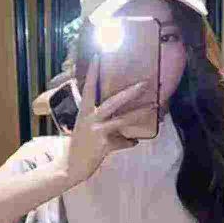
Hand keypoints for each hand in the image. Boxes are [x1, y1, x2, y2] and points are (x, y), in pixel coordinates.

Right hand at [62, 54, 156, 185]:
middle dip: (130, 92)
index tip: (98, 55)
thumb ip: (104, 126)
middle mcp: (90, 119)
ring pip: (122, 120)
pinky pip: (123, 142)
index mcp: (84, 112)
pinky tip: (134, 142)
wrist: (70, 167)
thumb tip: (124, 129)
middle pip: (113, 102)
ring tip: (153, 106)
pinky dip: (129, 142)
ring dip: (139, 113)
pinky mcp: (104, 145)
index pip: (88, 88)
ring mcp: (97, 131)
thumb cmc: (80, 147)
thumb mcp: (88, 131)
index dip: (93, 72)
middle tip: (144, 83)